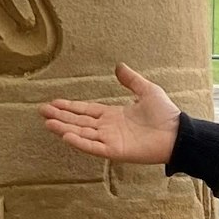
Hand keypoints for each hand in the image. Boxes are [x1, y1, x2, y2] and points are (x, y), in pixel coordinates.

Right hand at [39, 64, 180, 164]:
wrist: (177, 133)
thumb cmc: (165, 114)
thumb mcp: (146, 90)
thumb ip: (131, 80)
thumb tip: (119, 66)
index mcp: (113, 115)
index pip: (86, 111)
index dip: (70, 107)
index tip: (53, 102)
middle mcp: (108, 128)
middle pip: (79, 121)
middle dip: (60, 116)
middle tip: (41, 111)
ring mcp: (110, 140)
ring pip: (82, 133)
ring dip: (64, 128)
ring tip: (47, 122)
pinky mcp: (115, 151)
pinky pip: (93, 147)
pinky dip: (79, 142)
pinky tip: (65, 135)